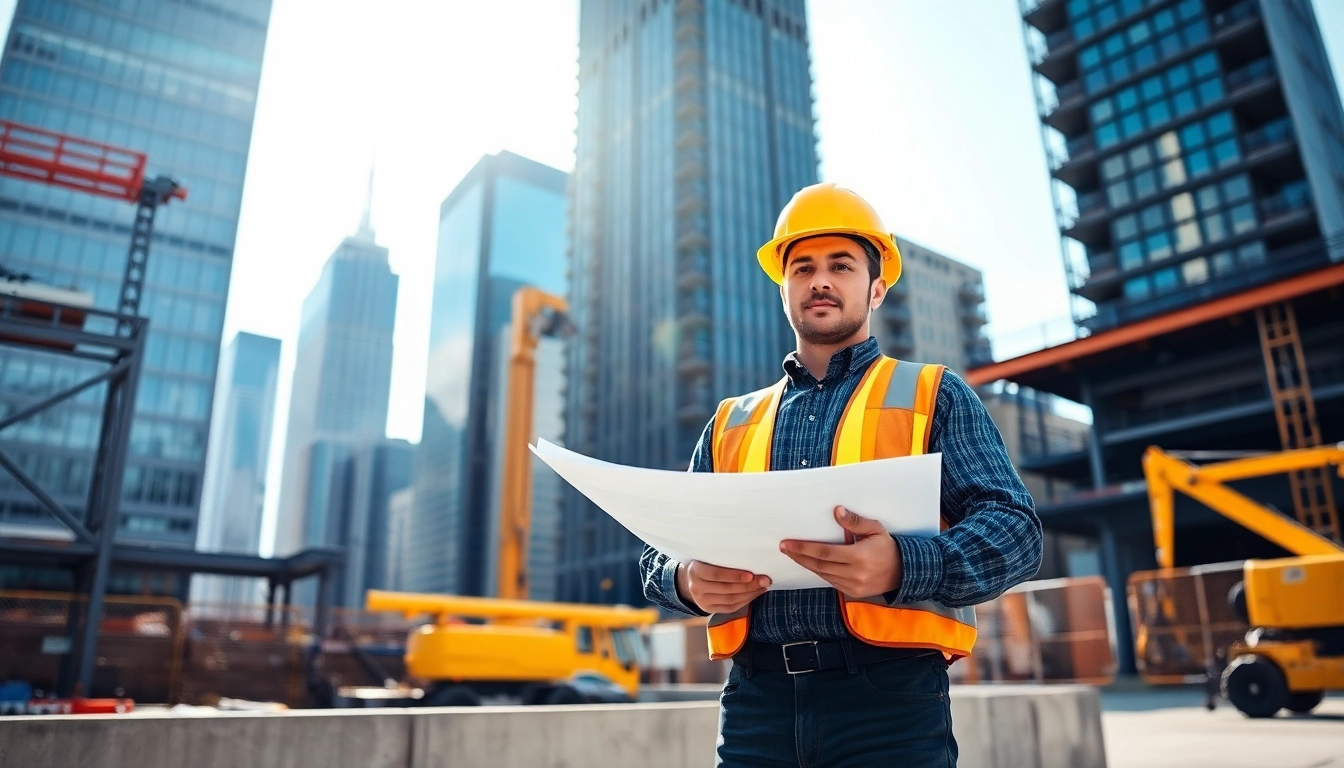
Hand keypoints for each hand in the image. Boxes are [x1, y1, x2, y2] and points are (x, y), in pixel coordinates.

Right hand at [676, 560, 770, 613]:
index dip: (735, 576)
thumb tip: (750, 559)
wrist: (688, 579)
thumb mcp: (707, 557)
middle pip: (726, 588)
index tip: (751, 575)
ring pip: (731, 599)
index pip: (717, 574)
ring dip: (750, 593)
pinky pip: (731, 607)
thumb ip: (722, 558)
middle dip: (749, 585)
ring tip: (763, 586)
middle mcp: (696, 587)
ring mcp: (702, 601)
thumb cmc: (704, 563)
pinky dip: (745, 601)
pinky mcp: (709, 609)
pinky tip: (755, 594)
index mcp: (695, 570)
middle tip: (765, 580)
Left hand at [779, 506, 901, 598]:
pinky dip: (819, 572)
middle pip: (819, 565)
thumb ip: (855, 522)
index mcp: (859, 557)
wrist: (904, 572)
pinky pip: (830, 581)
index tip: (787, 543)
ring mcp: (853, 586)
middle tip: (784, 548)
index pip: (825, 552)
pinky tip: (810, 563)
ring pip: (823, 574)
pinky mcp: (852, 593)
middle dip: (799, 556)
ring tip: (793, 554)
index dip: (804, 548)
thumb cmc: (888, 547)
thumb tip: (837, 511)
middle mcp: (855, 574)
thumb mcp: (875, 529)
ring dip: (806, 564)